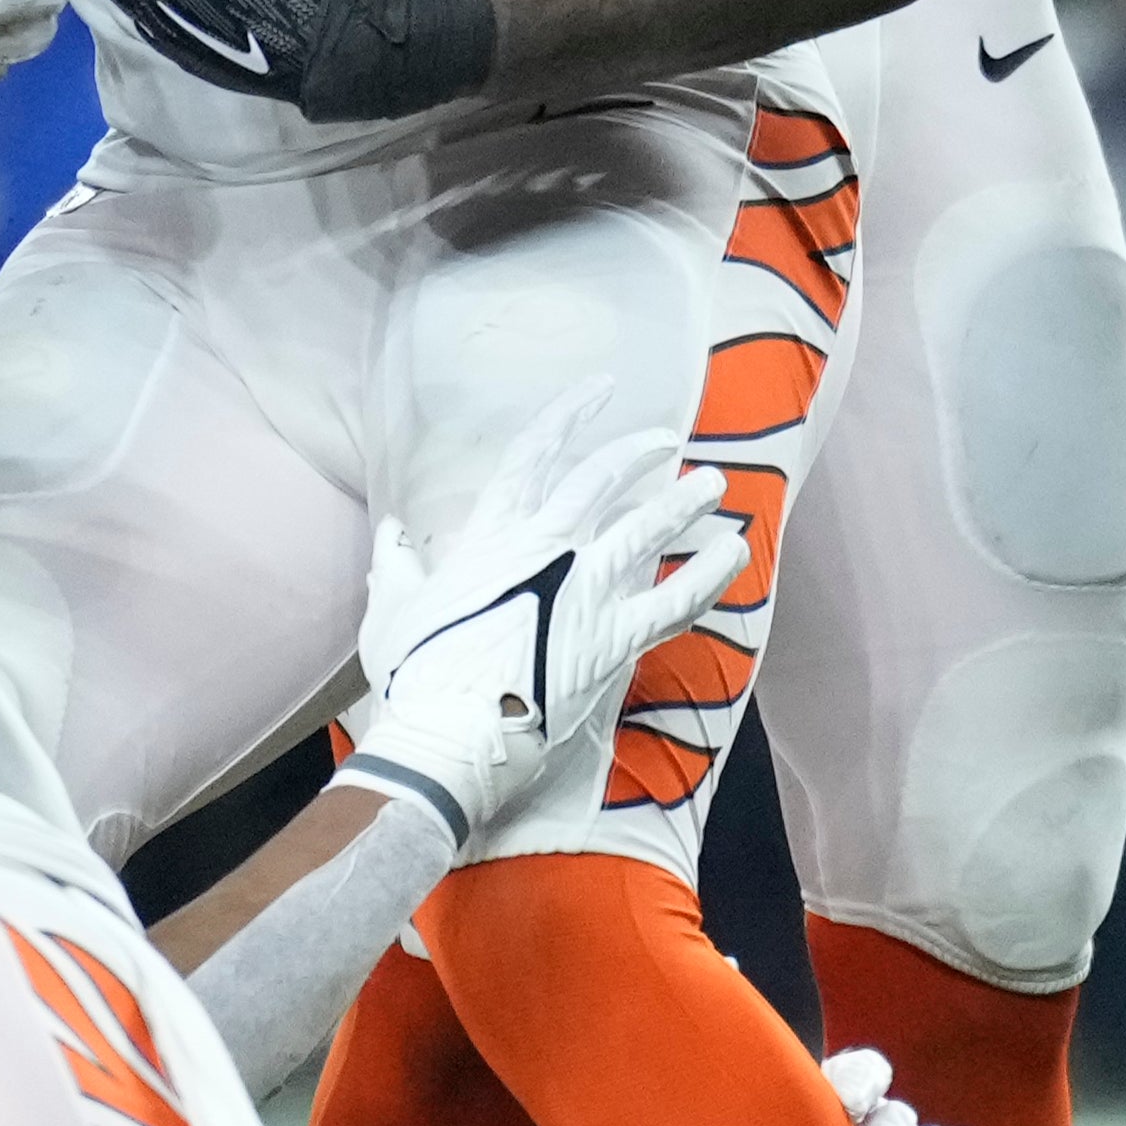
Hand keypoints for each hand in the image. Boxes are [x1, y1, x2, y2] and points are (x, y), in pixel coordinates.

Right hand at [340, 421, 753, 850]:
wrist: (448, 736)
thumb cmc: (415, 675)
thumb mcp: (394, 611)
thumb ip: (397, 566)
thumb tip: (390, 534)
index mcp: (490, 538)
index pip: (532, 457)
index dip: (567, 416)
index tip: (600, 389)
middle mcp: (545, 551)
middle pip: (599, 481)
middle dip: (636, 452)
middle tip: (667, 440)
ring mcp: (584, 593)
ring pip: (645, 531)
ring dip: (683, 503)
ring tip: (713, 483)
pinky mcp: (613, 639)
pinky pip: (674, 602)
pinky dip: (708, 576)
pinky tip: (734, 552)